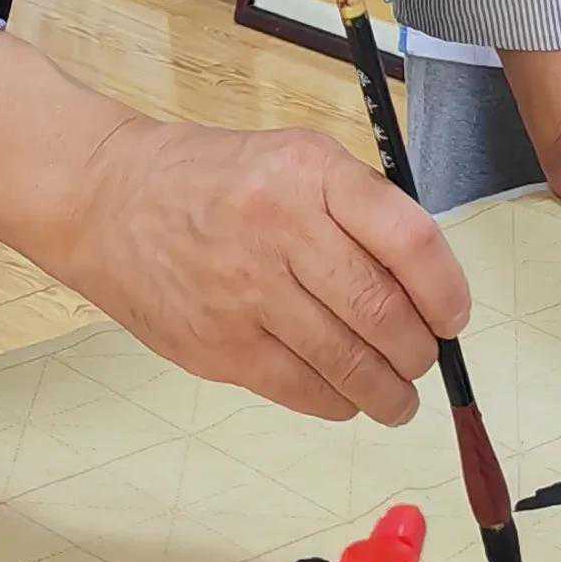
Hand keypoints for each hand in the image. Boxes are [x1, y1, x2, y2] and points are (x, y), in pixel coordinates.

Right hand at [43, 116, 468, 423]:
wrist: (107, 201)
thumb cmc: (212, 179)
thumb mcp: (293, 159)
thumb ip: (358, 210)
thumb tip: (427, 286)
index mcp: (311, 173)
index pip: (409, 240)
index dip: (446, 290)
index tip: (454, 315)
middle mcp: (281, 229)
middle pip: (383, 312)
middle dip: (420, 350)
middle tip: (424, 358)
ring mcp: (247, 293)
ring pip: (349, 363)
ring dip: (389, 391)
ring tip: (399, 397)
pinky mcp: (219, 346)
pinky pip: (302, 390)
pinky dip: (338, 403)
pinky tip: (346, 397)